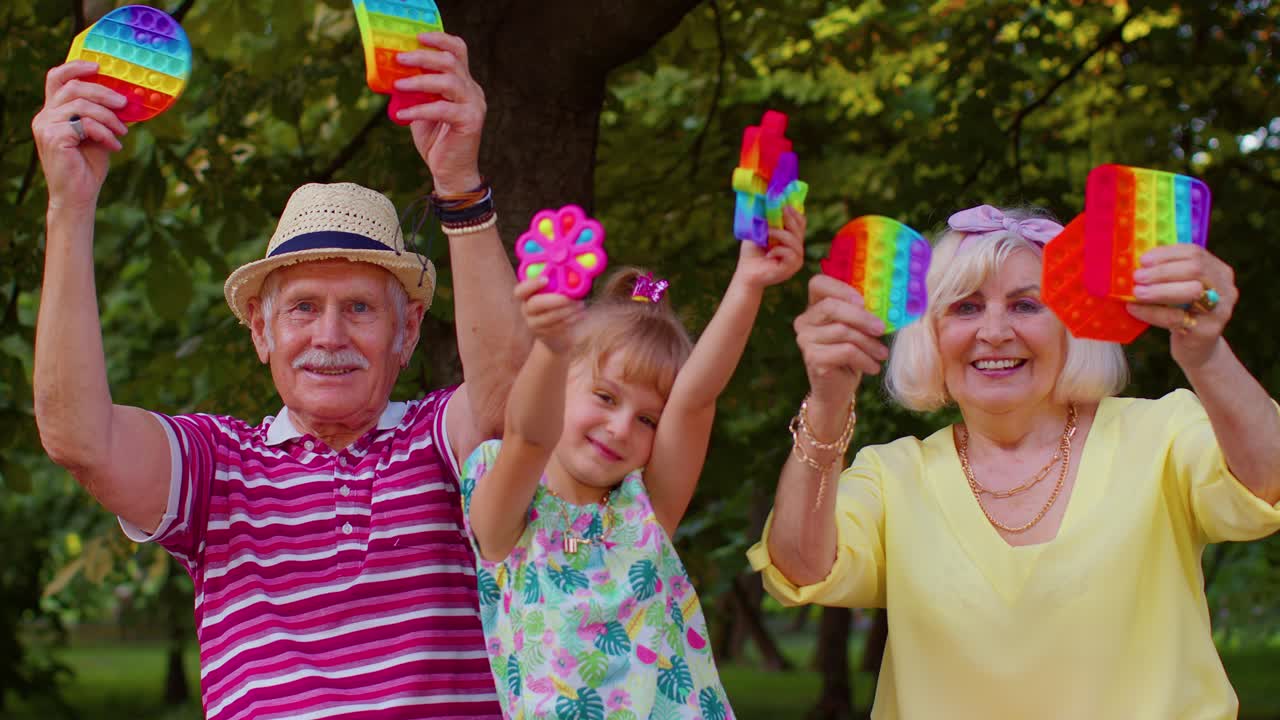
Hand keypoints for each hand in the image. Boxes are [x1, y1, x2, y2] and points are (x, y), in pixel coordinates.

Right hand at [31, 62, 128, 210]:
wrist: (78, 196)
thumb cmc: (88, 167)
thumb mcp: (97, 135)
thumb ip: (100, 115)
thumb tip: (122, 98)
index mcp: (53, 112)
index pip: (56, 78)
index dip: (75, 67)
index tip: (99, 66)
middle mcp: (44, 116)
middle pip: (73, 87)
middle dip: (103, 92)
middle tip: (124, 103)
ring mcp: (46, 126)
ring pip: (81, 105)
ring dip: (108, 117)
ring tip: (122, 132)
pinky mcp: (53, 138)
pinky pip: (85, 124)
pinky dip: (105, 133)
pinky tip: (115, 146)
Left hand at [393, 32, 484, 194]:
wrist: (451, 173)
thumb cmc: (437, 142)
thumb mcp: (421, 110)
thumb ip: (415, 93)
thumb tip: (392, 75)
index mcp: (464, 84)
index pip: (458, 51)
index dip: (439, 39)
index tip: (418, 37)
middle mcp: (473, 91)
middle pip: (451, 61)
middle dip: (423, 57)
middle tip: (400, 58)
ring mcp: (474, 106)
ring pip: (449, 81)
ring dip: (420, 81)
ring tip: (398, 84)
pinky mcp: (470, 122)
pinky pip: (442, 109)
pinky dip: (419, 110)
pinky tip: (402, 114)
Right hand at [515, 276, 583, 354]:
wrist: (560, 328)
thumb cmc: (559, 302)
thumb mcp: (557, 290)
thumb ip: (560, 282)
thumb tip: (573, 274)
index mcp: (526, 294)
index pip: (521, 290)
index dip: (531, 284)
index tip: (546, 279)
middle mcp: (526, 309)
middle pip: (534, 304)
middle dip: (555, 300)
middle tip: (570, 298)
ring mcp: (533, 323)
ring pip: (548, 317)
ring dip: (567, 310)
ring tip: (581, 304)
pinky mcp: (544, 334)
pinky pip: (557, 327)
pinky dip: (571, 319)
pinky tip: (580, 314)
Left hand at [735, 206, 806, 288]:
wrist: (746, 273)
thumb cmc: (752, 253)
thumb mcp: (758, 231)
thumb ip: (765, 219)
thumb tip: (768, 201)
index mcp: (791, 238)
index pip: (800, 222)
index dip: (795, 212)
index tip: (785, 204)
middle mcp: (796, 247)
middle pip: (800, 228)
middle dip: (789, 219)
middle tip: (779, 211)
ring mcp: (796, 258)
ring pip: (795, 241)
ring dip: (780, 234)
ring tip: (767, 234)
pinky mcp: (792, 268)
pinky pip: (791, 254)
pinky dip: (778, 250)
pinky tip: (768, 254)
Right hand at [795, 274, 888, 402]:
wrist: (837, 391)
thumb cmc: (851, 356)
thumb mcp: (857, 330)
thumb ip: (862, 312)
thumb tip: (885, 301)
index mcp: (814, 307)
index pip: (818, 283)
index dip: (841, 288)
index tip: (864, 301)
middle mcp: (804, 321)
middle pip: (831, 307)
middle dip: (861, 317)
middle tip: (882, 328)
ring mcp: (805, 340)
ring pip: (843, 331)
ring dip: (869, 343)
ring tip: (881, 354)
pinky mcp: (813, 358)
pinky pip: (845, 351)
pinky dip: (865, 359)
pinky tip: (873, 367)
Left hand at [1127, 244, 1237, 369]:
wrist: (1198, 349)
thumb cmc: (1183, 312)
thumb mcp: (1179, 289)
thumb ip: (1167, 274)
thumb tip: (1137, 263)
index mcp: (1219, 271)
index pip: (1195, 253)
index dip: (1167, 254)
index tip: (1144, 260)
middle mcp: (1225, 288)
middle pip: (1195, 269)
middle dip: (1162, 271)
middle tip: (1137, 277)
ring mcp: (1219, 310)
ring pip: (1190, 291)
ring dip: (1159, 290)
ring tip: (1136, 292)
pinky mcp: (1208, 331)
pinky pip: (1176, 317)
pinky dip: (1152, 312)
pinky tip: (1134, 309)